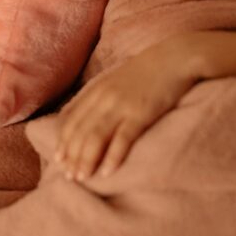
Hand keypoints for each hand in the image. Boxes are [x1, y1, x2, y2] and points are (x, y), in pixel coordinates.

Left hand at [54, 32, 205, 181]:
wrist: (176, 57)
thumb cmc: (149, 70)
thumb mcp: (118, 78)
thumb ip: (101, 94)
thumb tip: (87, 115)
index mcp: (98, 89)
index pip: (71, 119)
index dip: (63, 141)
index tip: (59, 159)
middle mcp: (105, 97)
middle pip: (80, 131)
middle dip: (72, 156)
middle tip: (69, 176)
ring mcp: (122, 105)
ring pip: (95, 137)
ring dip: (86, 160)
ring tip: (83, 178)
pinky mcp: (141, 113)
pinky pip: (122, 139)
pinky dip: (112, 157)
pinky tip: (106, 172)